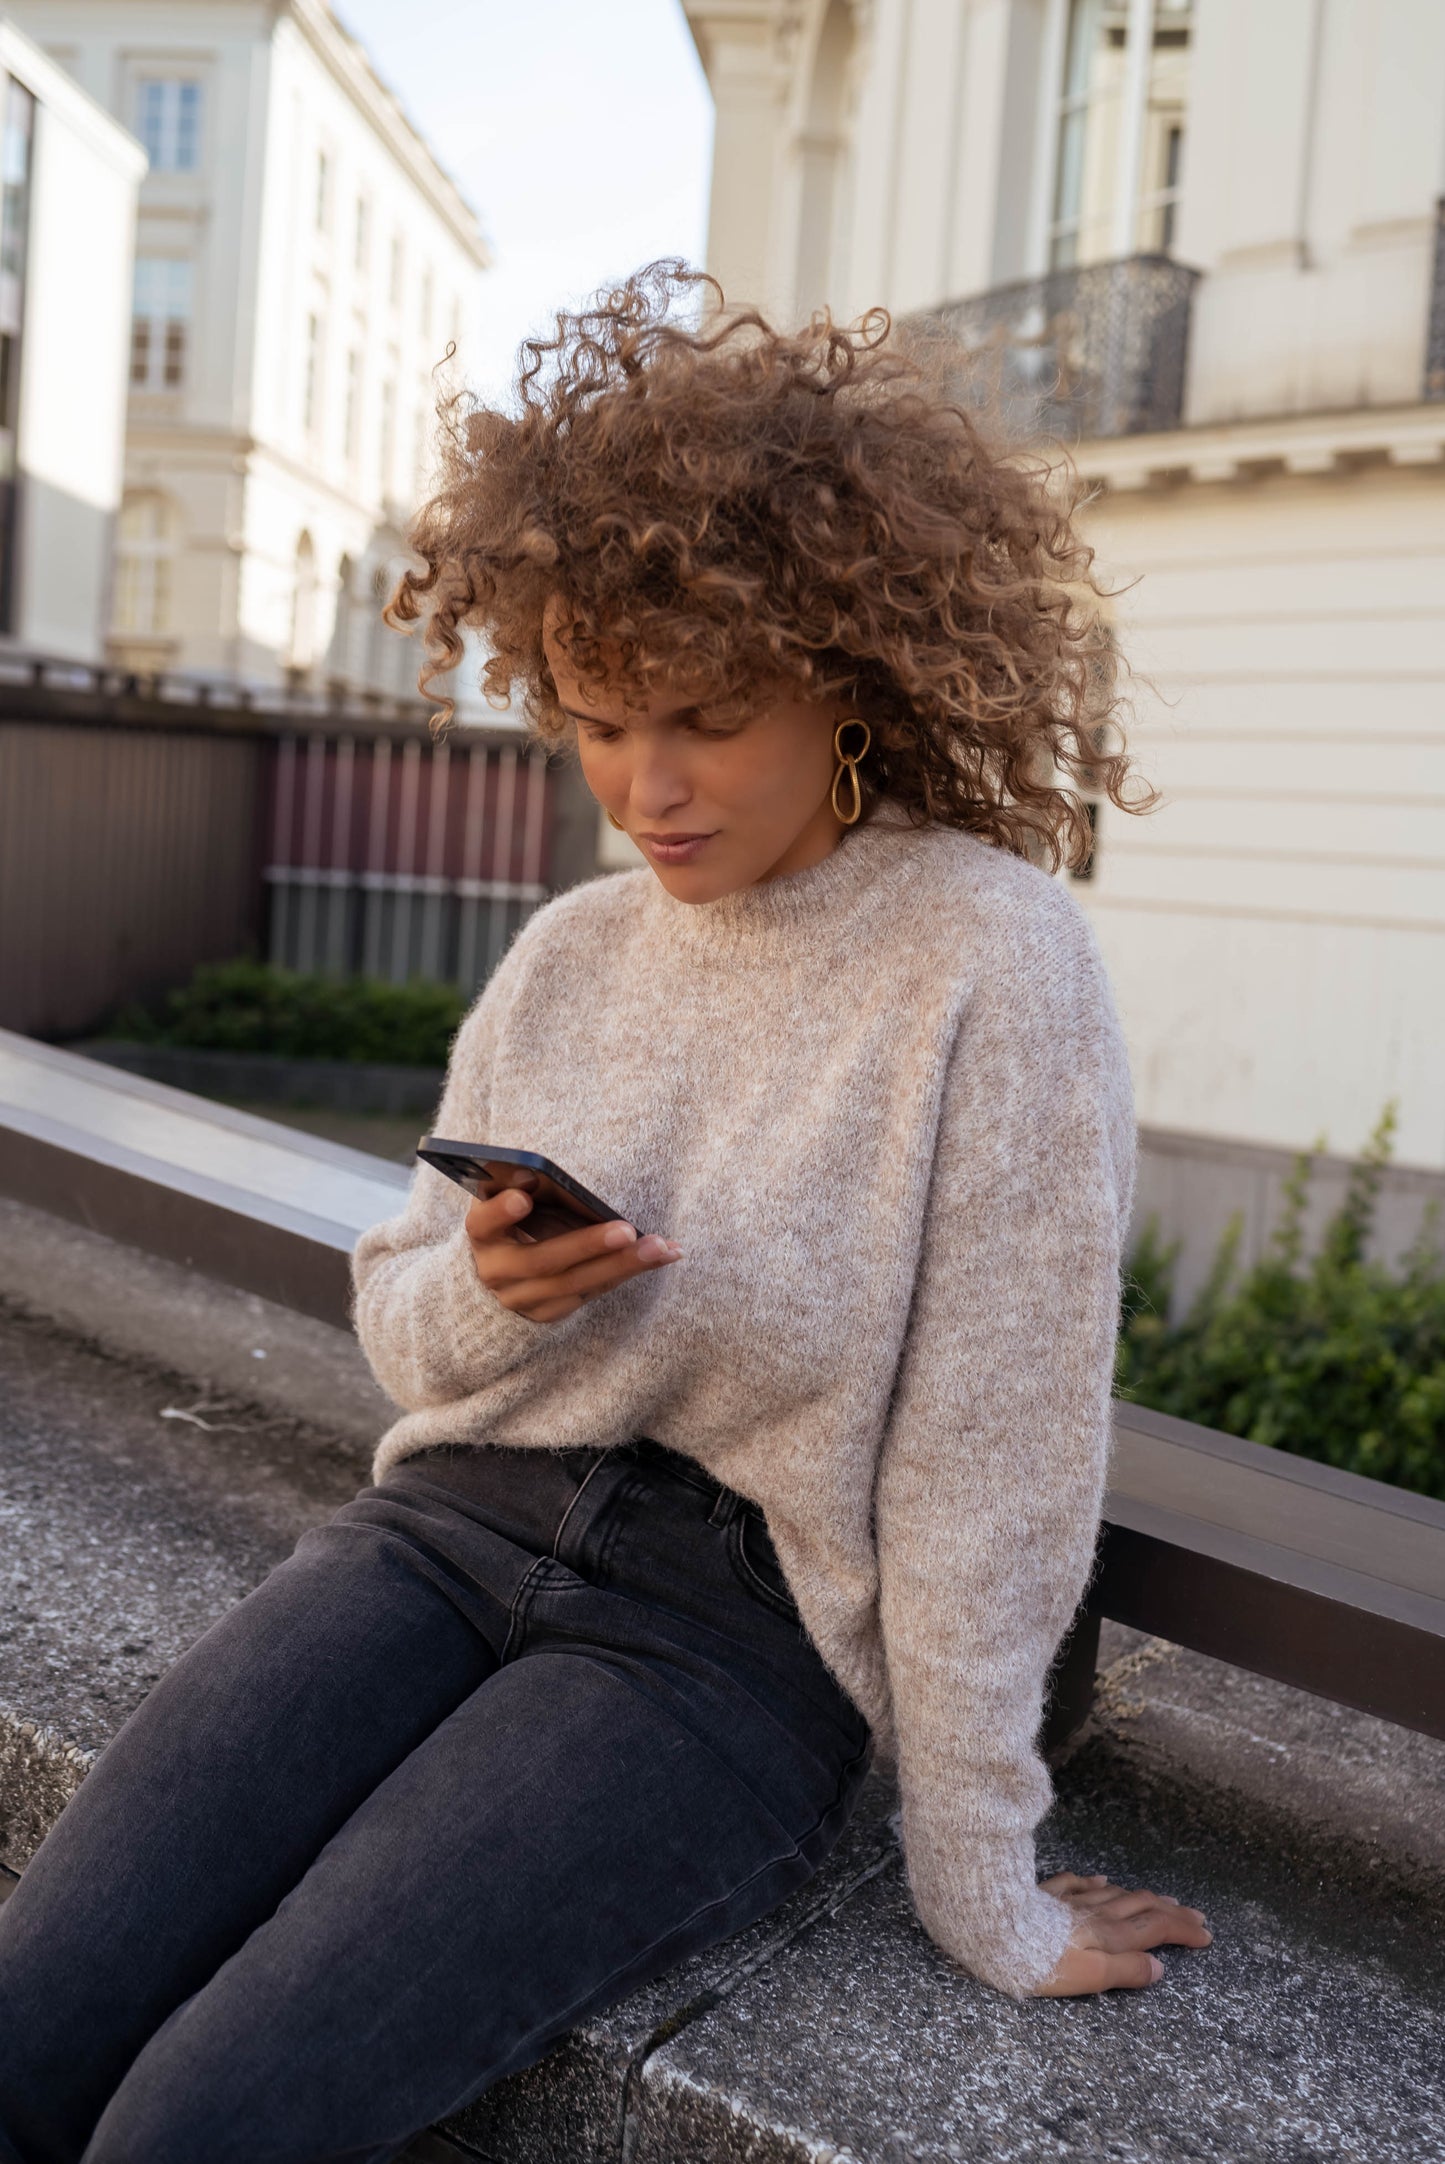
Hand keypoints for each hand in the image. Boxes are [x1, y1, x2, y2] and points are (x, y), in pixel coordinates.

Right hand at [464, 1187, 681, 1323]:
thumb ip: (519, 1187)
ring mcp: (522, 1298)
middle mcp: (496, 1271)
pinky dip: (628, 1272)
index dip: (500, 1212)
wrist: (495, 1274)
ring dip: (622, 1265)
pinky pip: (593, 1293)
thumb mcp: (505, 1202)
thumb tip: (536, 1172)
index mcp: (482, 1233)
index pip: (483, 1223)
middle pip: (542, 1260)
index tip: (521, 1198)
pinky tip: (663, 1255)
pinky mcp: (549, 1312)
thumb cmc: (511, 1220)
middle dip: (586, 1245)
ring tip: (660, 1247)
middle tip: (626, 1229)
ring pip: (575, 1284)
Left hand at [1030, 1873, 1212, 1995]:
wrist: (994, 1930)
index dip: (1183, 1931)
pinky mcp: (1046, 1894)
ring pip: (1115, 1894)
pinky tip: (1100, 1879)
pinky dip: (1096, 1883)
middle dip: (1172, 1912)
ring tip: (1160, 1899)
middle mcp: (1096, 1912)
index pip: (1156, 1929)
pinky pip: (1078, 1884)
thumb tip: (1159, 1967)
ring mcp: (1071, 1900)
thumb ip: (1126, 1971)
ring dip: (1142, 1897)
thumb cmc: (1042, 1962)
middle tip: (1195, 1915)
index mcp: (1110, 1934)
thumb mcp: (1089, 1976)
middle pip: (1142, 1907)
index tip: (1206, 1935)